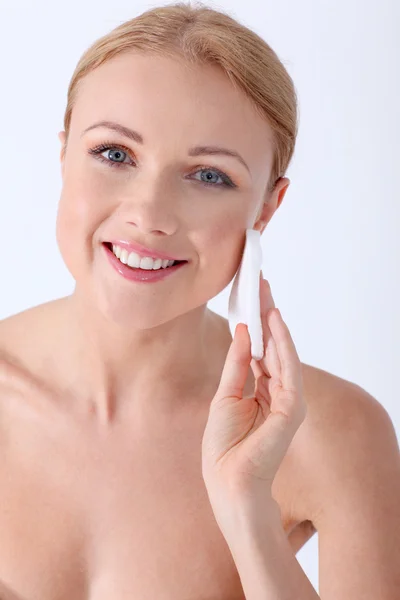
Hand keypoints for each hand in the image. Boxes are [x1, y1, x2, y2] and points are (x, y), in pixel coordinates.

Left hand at [201, 275, 305, 521]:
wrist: (227, 479)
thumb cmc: (223, 445)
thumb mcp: (225, 394)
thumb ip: (237, 363)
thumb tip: (245, 332)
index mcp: (259, 391)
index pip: (262, 351)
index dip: (257, 326)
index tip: (252, 299)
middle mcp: (276, 392)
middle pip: (273, 347)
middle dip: (267, 317)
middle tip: (262, 286)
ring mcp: (286, 400)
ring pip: (283, 352)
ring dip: (275, 323)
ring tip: (267, 295)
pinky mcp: (291, 407)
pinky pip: (288, 368)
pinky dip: (282, 343)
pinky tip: (274, 321)